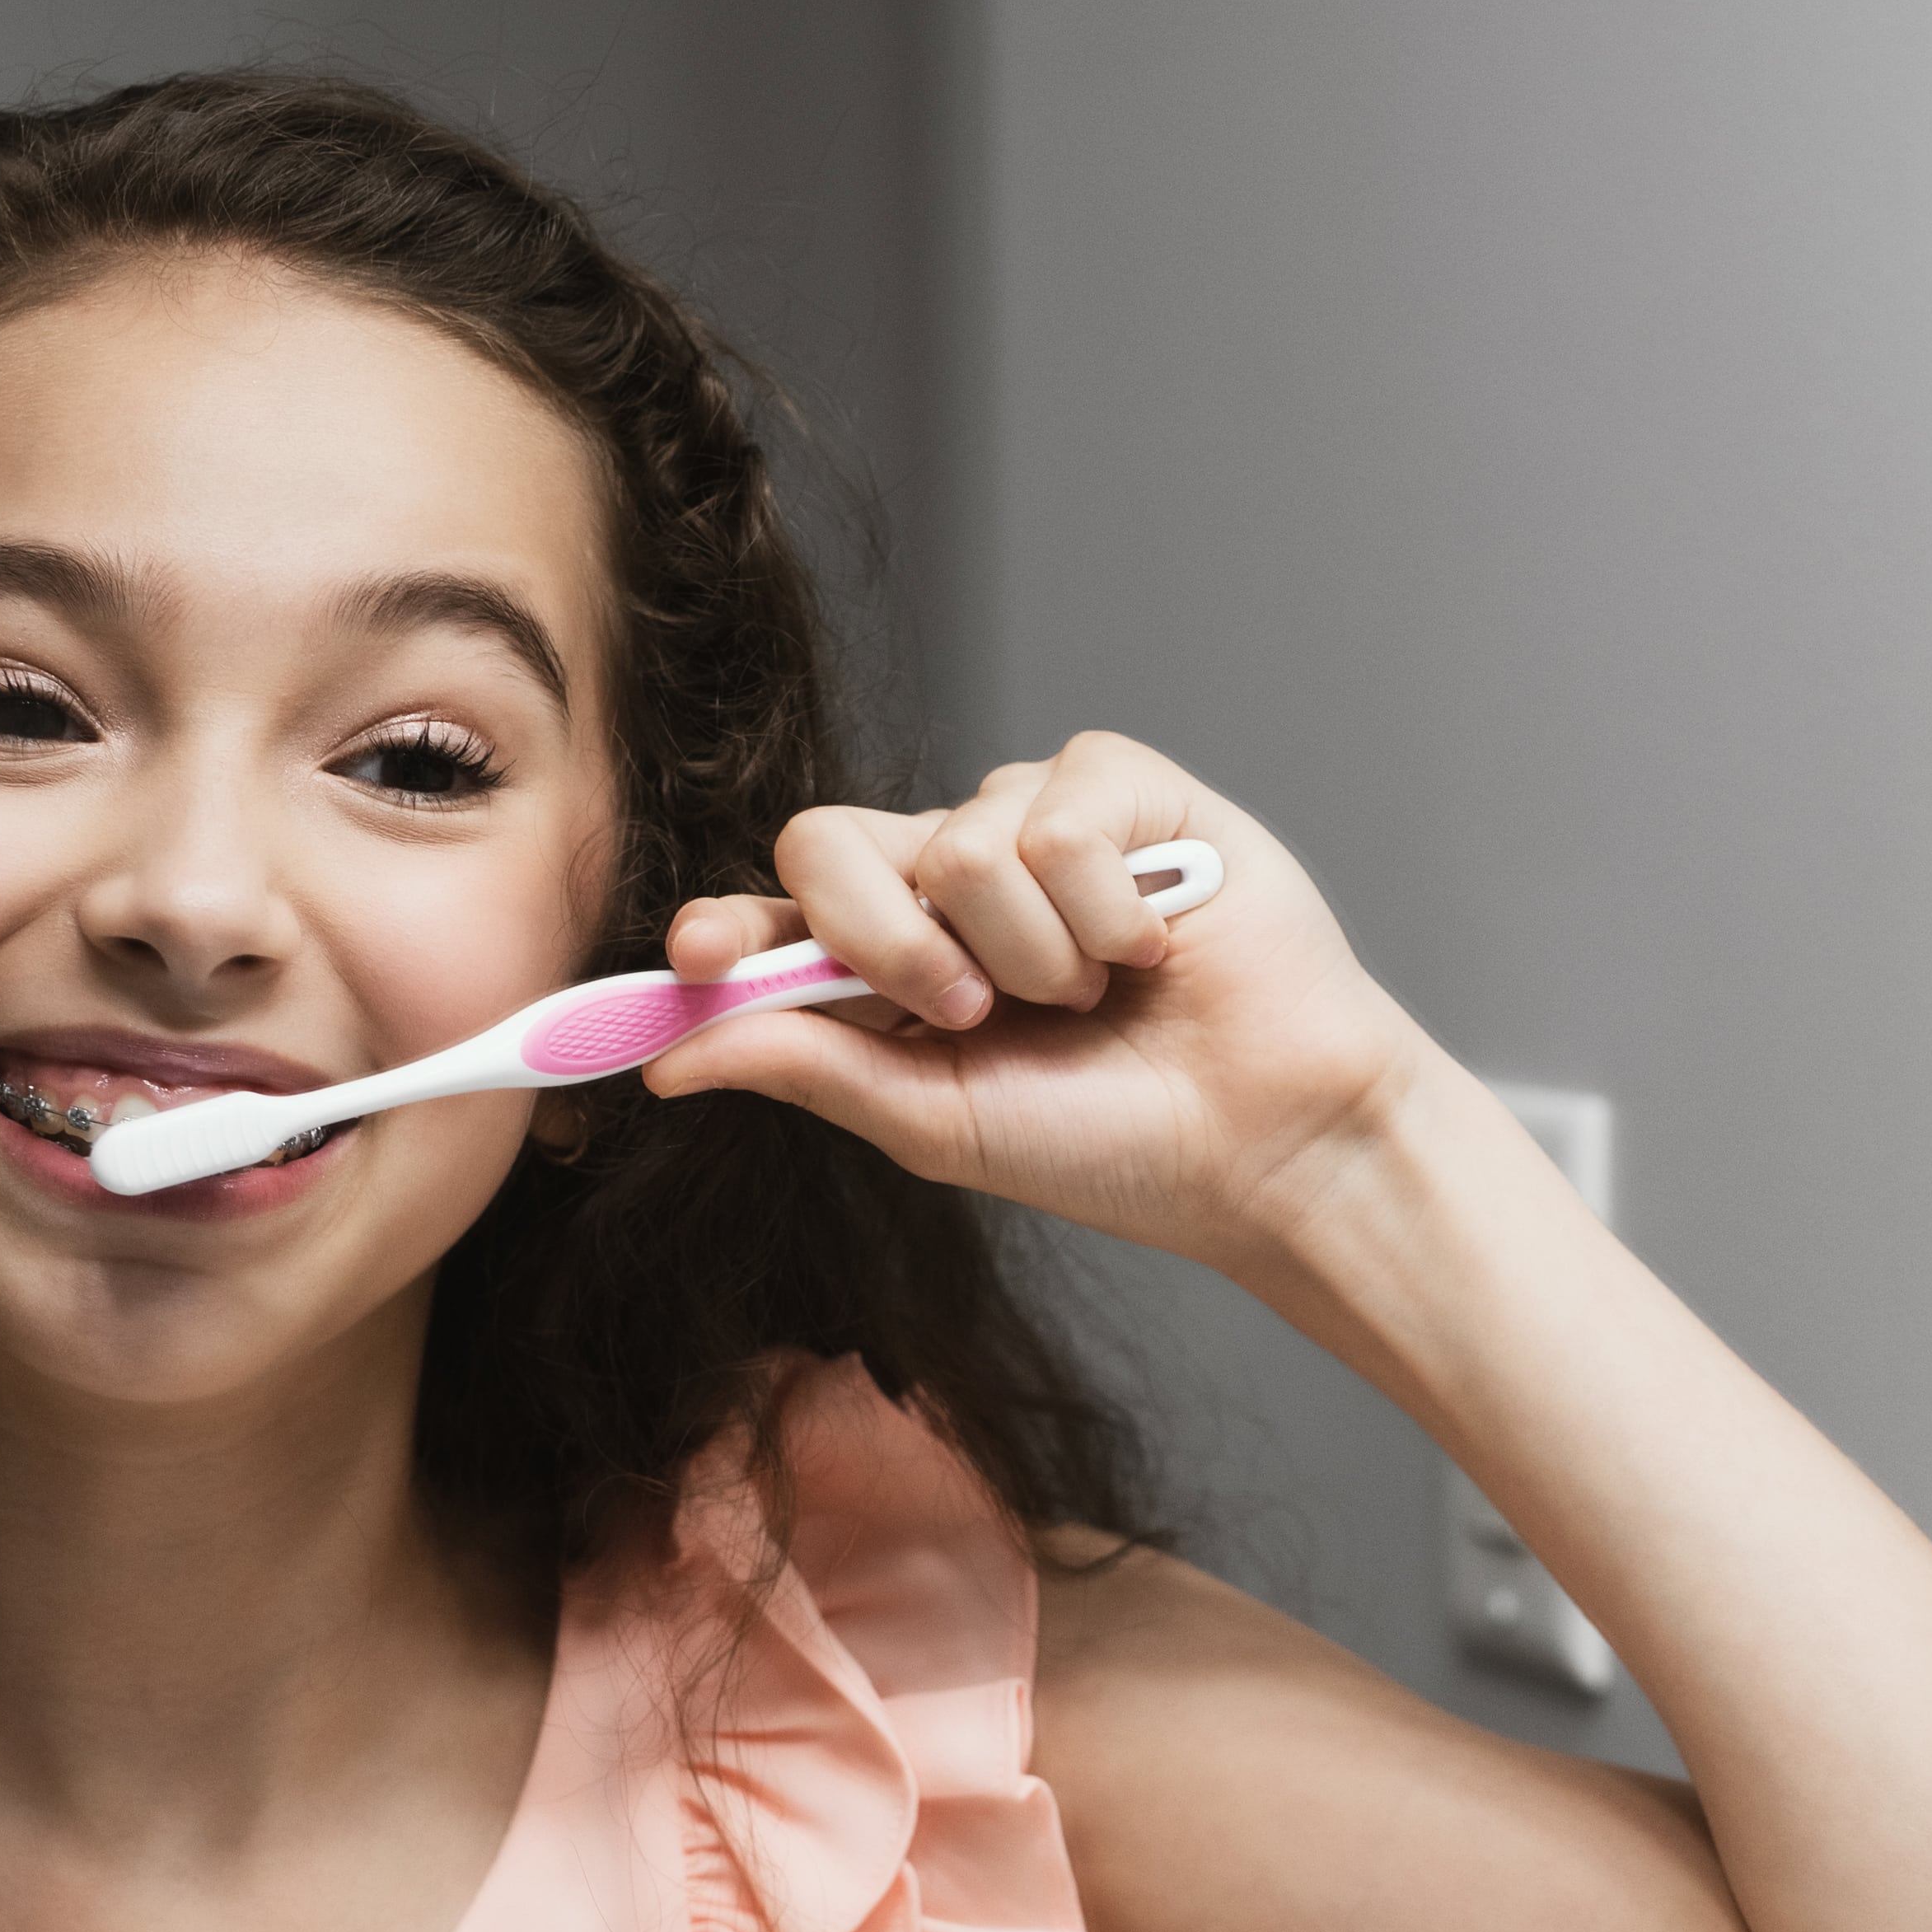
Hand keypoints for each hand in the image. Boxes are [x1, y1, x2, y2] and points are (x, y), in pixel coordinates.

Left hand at [640, 733, 1439, 1276]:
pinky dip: (1100, 908)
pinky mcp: (1122, 788)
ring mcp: (1034, 821)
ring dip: (1029, 953)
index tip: (699, 957)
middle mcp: (952, 876)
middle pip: (830, 843)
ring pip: (958, 844)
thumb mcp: (936, 1123)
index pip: (779, 915)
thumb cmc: (1115, 1143)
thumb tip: (667, 1062)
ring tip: (1099, 994)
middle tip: (965, 1014)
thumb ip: (807, 1070)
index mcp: (895, 959)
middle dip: (883, 942)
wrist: (1264, 1139)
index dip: (729, 926)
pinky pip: (1057, 817)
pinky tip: (1156, 945)